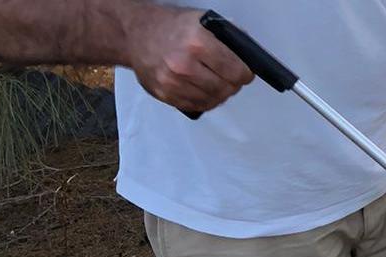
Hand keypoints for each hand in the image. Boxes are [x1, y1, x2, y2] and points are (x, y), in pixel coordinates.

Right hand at [126, 6, 254, 112]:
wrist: (136, 33)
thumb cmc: (171, 27)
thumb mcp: (203, 22)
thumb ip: (227, 39)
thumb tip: (249, 57)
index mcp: (197, 42)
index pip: (236, 71)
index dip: (245, 74)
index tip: (245, 73)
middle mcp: (184, 64)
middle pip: (226, 88)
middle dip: (233, 84)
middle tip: (231, 77)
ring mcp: (173, 82)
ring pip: (213, 100)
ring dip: (219, 93)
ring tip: (215, 81)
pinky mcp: (166, 95)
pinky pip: (197, 106)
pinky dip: (205, 100)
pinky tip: (203, 88)